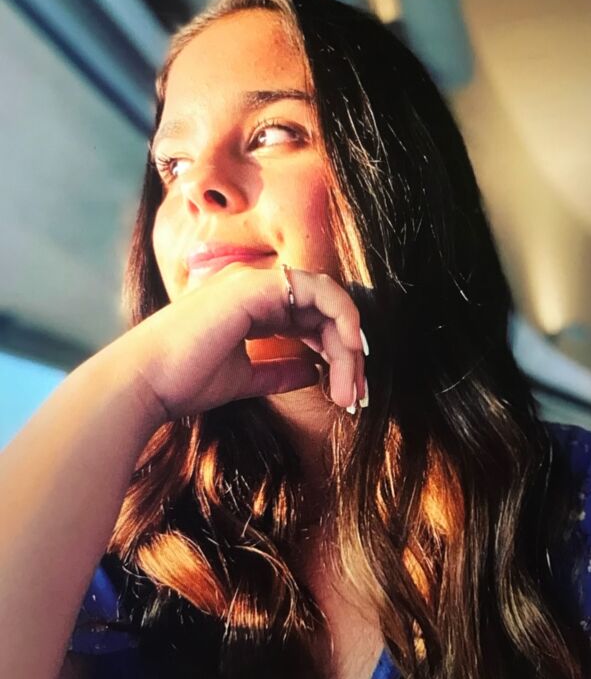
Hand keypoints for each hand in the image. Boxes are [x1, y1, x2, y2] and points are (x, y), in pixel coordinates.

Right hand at [117, 262, 367, 423]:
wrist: (145, 383)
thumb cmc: (183, 381)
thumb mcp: (243, 378)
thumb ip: (277, 371)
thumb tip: (312, 373)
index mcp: (250, 304)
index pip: (308, 317)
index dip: (334, 350)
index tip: (347, 389)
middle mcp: (255, 286)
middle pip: (324, 310)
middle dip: (348, 354)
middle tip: (356, 396)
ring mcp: (255, 281)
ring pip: (327, 301)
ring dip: (348, 345)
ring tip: (351, 390)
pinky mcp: (255, 287)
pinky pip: (319, 293)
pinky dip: (342, 319)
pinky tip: (348, 353)